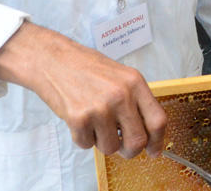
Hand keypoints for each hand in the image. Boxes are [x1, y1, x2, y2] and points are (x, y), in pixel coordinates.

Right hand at [0, 22, 167, 157]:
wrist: (53, 60)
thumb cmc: (85, 67)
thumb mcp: (120, 76)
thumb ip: (134, 100)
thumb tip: (146, 133)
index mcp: (135, 83)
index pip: (157, 120)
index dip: (157, 141)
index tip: (154, 151)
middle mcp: (121, 95)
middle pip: (138, 141)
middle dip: (130, 150)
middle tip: (122, 147)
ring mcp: (100, 108)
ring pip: (111, 147)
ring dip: (102, 142)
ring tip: (94, 122)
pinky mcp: (79, 118)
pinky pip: (87, 145)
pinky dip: (82, 138)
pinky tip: (79, 119)